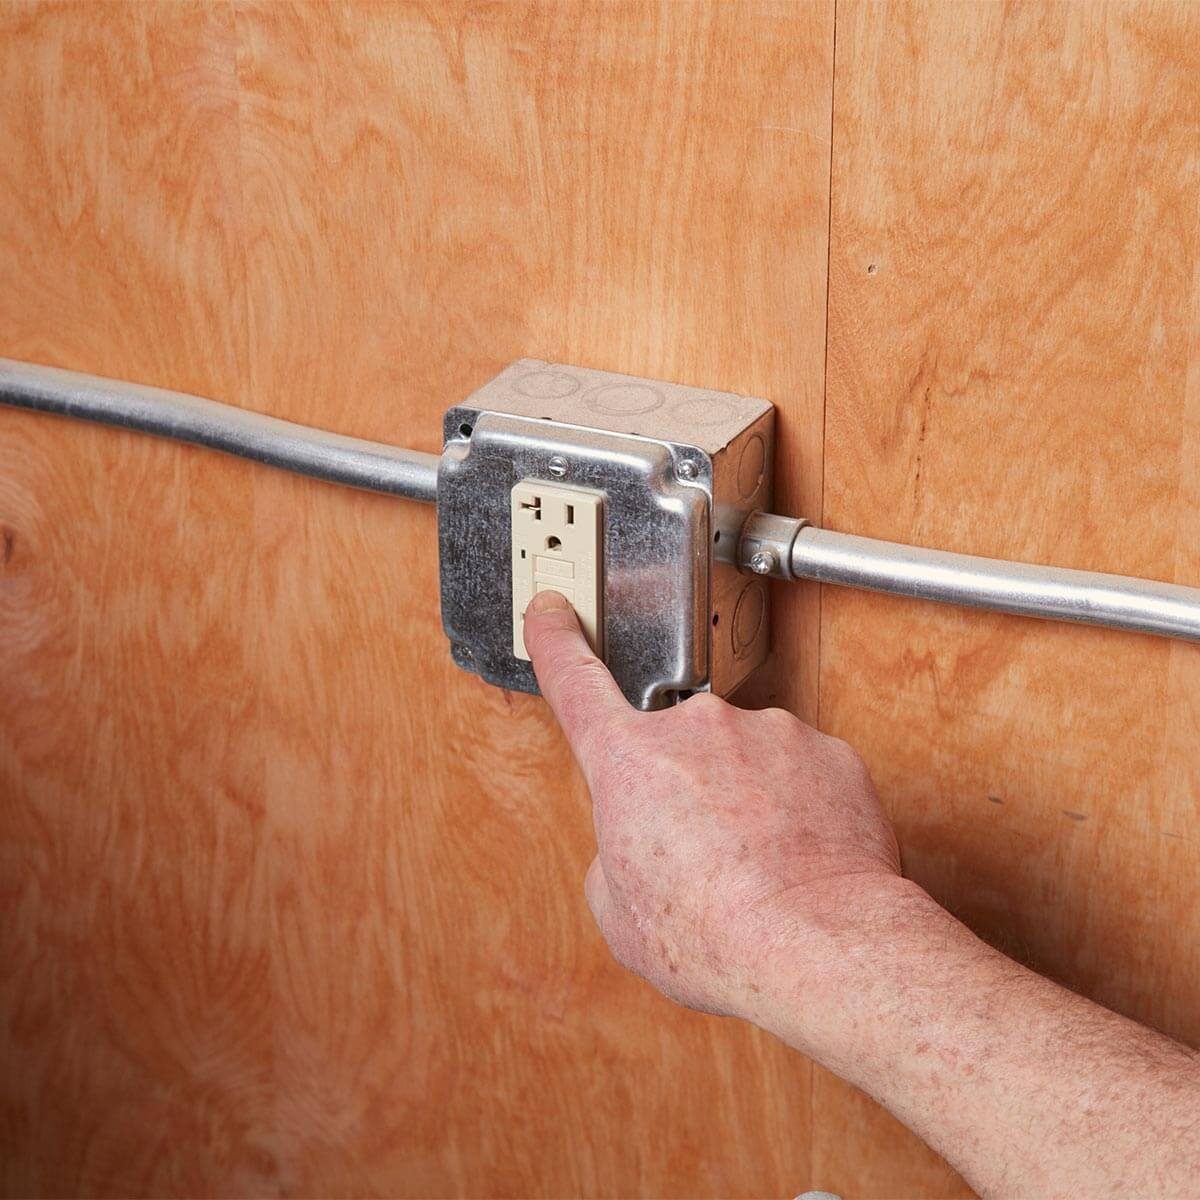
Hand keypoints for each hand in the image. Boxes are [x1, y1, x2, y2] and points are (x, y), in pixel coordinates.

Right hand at [522, 590, 906, 1021]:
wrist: (817, 944)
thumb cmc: (713, 936)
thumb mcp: (618, 910)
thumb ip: (615, 851)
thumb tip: (640, 839)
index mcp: (628, 760)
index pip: (575, 680)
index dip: (558, 641)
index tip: (554, 612)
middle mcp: (696, 727)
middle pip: (675, 747)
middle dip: (683, 790)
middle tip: (701, 854)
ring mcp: (767, 731)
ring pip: (743, 758)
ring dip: (744, 799)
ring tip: (757, 864)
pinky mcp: (827, 750)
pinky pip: (799, 770)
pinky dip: (797, 806)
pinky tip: (798, 853)